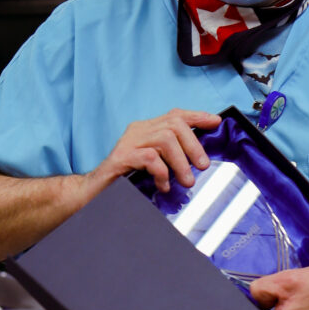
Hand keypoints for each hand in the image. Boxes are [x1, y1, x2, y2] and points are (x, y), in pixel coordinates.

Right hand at [87, 109, 221, 195]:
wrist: (92, 194)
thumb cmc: (125, 181)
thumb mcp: (153, 166)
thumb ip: (171, 158)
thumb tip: (200, 160)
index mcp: (146, 130)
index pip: (175, 115)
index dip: (197, 116)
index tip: (215, 122)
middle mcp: (137, 131)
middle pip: (174, 124)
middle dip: (193, 145)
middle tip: (203, 166)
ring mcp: (128, 143)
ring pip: (165, 139)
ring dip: (180, 161)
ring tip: (186, 181)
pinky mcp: (120, 158)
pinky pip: (149, 157)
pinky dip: (162, 172)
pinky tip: (163, 186)